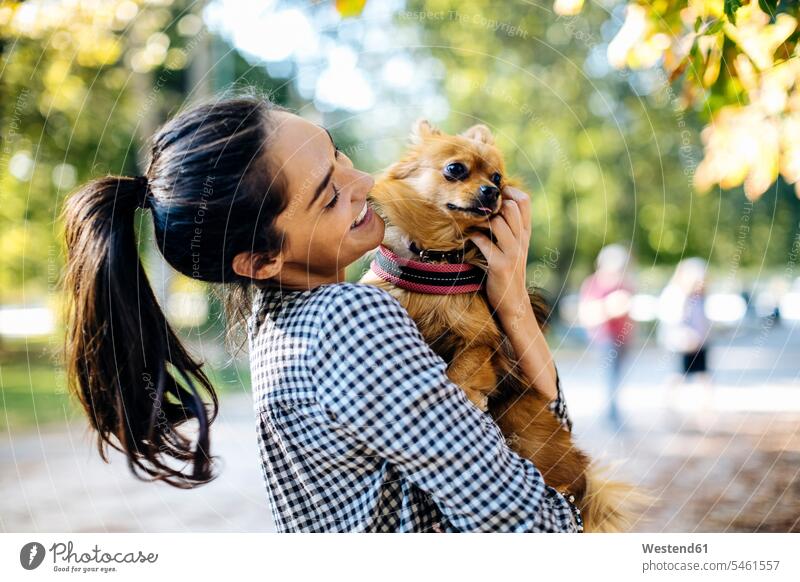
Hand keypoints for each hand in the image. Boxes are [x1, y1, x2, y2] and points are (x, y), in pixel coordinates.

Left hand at [467, 186, 531, 318]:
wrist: (513, 301)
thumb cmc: (510, 270)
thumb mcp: (516, 246)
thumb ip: (511, 226)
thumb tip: (498, 203)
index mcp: (525, 233)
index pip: (524, 201)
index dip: (508, 192)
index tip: (493, 196)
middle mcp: (521, 240)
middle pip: (511, 207)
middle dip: (493, 204)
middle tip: (479, 210)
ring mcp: (512, 252)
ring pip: (498, 222)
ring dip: (481, 220)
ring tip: (472, 223)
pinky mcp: (500, 265)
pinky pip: (485, 243)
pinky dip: (474, 237)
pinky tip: (469, 237)